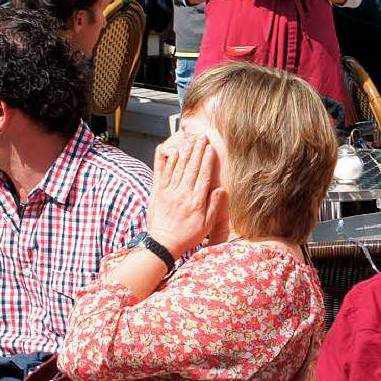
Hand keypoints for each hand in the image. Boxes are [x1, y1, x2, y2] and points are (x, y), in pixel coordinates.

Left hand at [146, 133, 226, 257]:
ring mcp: (169, 191)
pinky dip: (167, 161)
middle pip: (191, 167)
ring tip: (190, 140)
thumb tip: (221, 189)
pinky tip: (171, 150)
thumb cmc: (187, 236)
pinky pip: (162, 173)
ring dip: (184, 151)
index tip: (210, 148)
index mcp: (196, 201)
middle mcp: (183, 193)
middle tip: (201, 137)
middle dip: (197, 150)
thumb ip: (214, 206)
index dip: (207, 160)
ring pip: (178, 167)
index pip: (203, 175)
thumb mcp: (206, 225)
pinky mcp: (158, 192)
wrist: (163, 243)